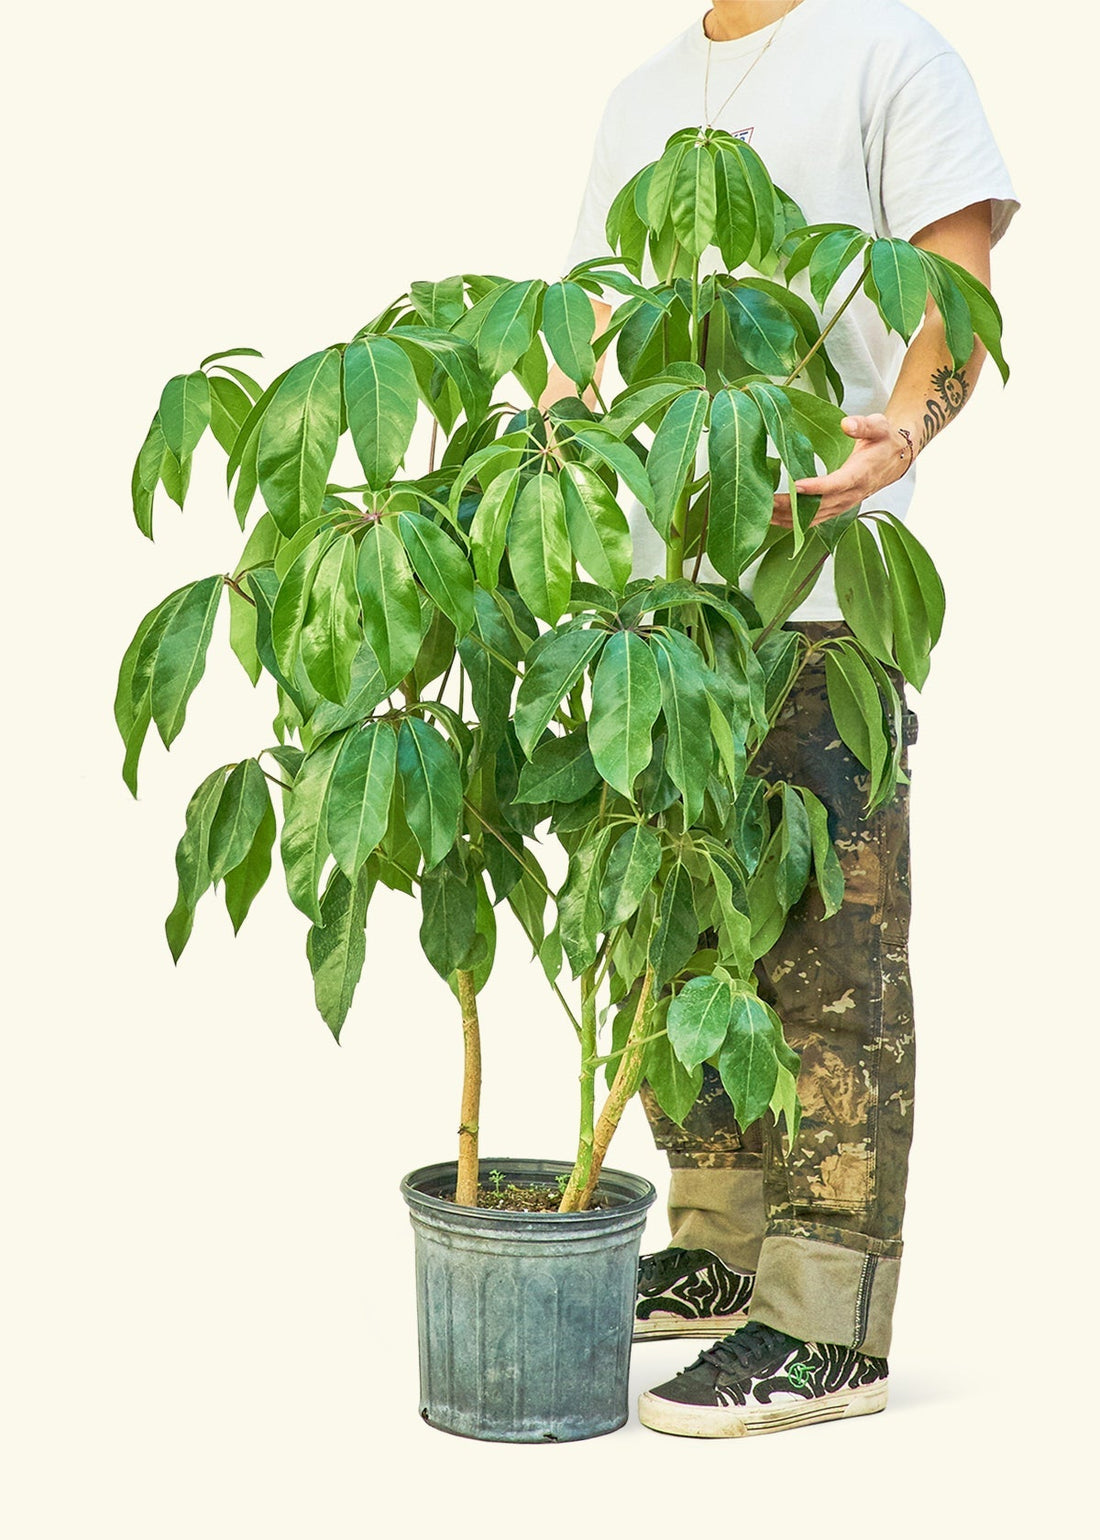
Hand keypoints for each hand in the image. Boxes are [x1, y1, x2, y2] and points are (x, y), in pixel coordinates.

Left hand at [770, 413, 912, 527]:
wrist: (895, 459)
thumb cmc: (884, 440)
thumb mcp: (879, 425)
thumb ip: (864, 425)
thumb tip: (847, 424)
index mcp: (860, 474)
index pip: (837, 484)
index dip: (817, 487)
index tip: (796, 486)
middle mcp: (851, 494)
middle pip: (819, 505)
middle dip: (792, 506)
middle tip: (767, 502)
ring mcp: (843, 504)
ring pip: (814, 518)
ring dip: (788, 518)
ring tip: (763, 514)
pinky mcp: (837, 508)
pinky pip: (814, 521)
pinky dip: (794, 523)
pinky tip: (774, 521)